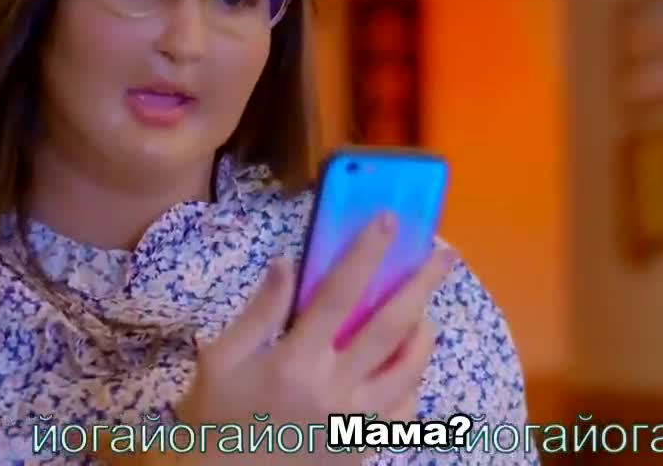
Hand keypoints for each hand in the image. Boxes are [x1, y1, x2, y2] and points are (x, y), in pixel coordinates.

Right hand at [175, 214, 452, 463]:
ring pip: (410, 370)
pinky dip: (413, 382)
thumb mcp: (220, 363)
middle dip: (422, 284)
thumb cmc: (216, 425)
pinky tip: (408, 367)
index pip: (339, 294)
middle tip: (446, 254)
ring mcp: (356, 424)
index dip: (367, 253)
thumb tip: (286, 263)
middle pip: (392, 327)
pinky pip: (405, 411)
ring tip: (428, 309)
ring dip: (425, 332)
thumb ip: (258, 313)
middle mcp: (334, 390)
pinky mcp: (365, 449)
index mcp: (295, 363)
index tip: (389, 220)